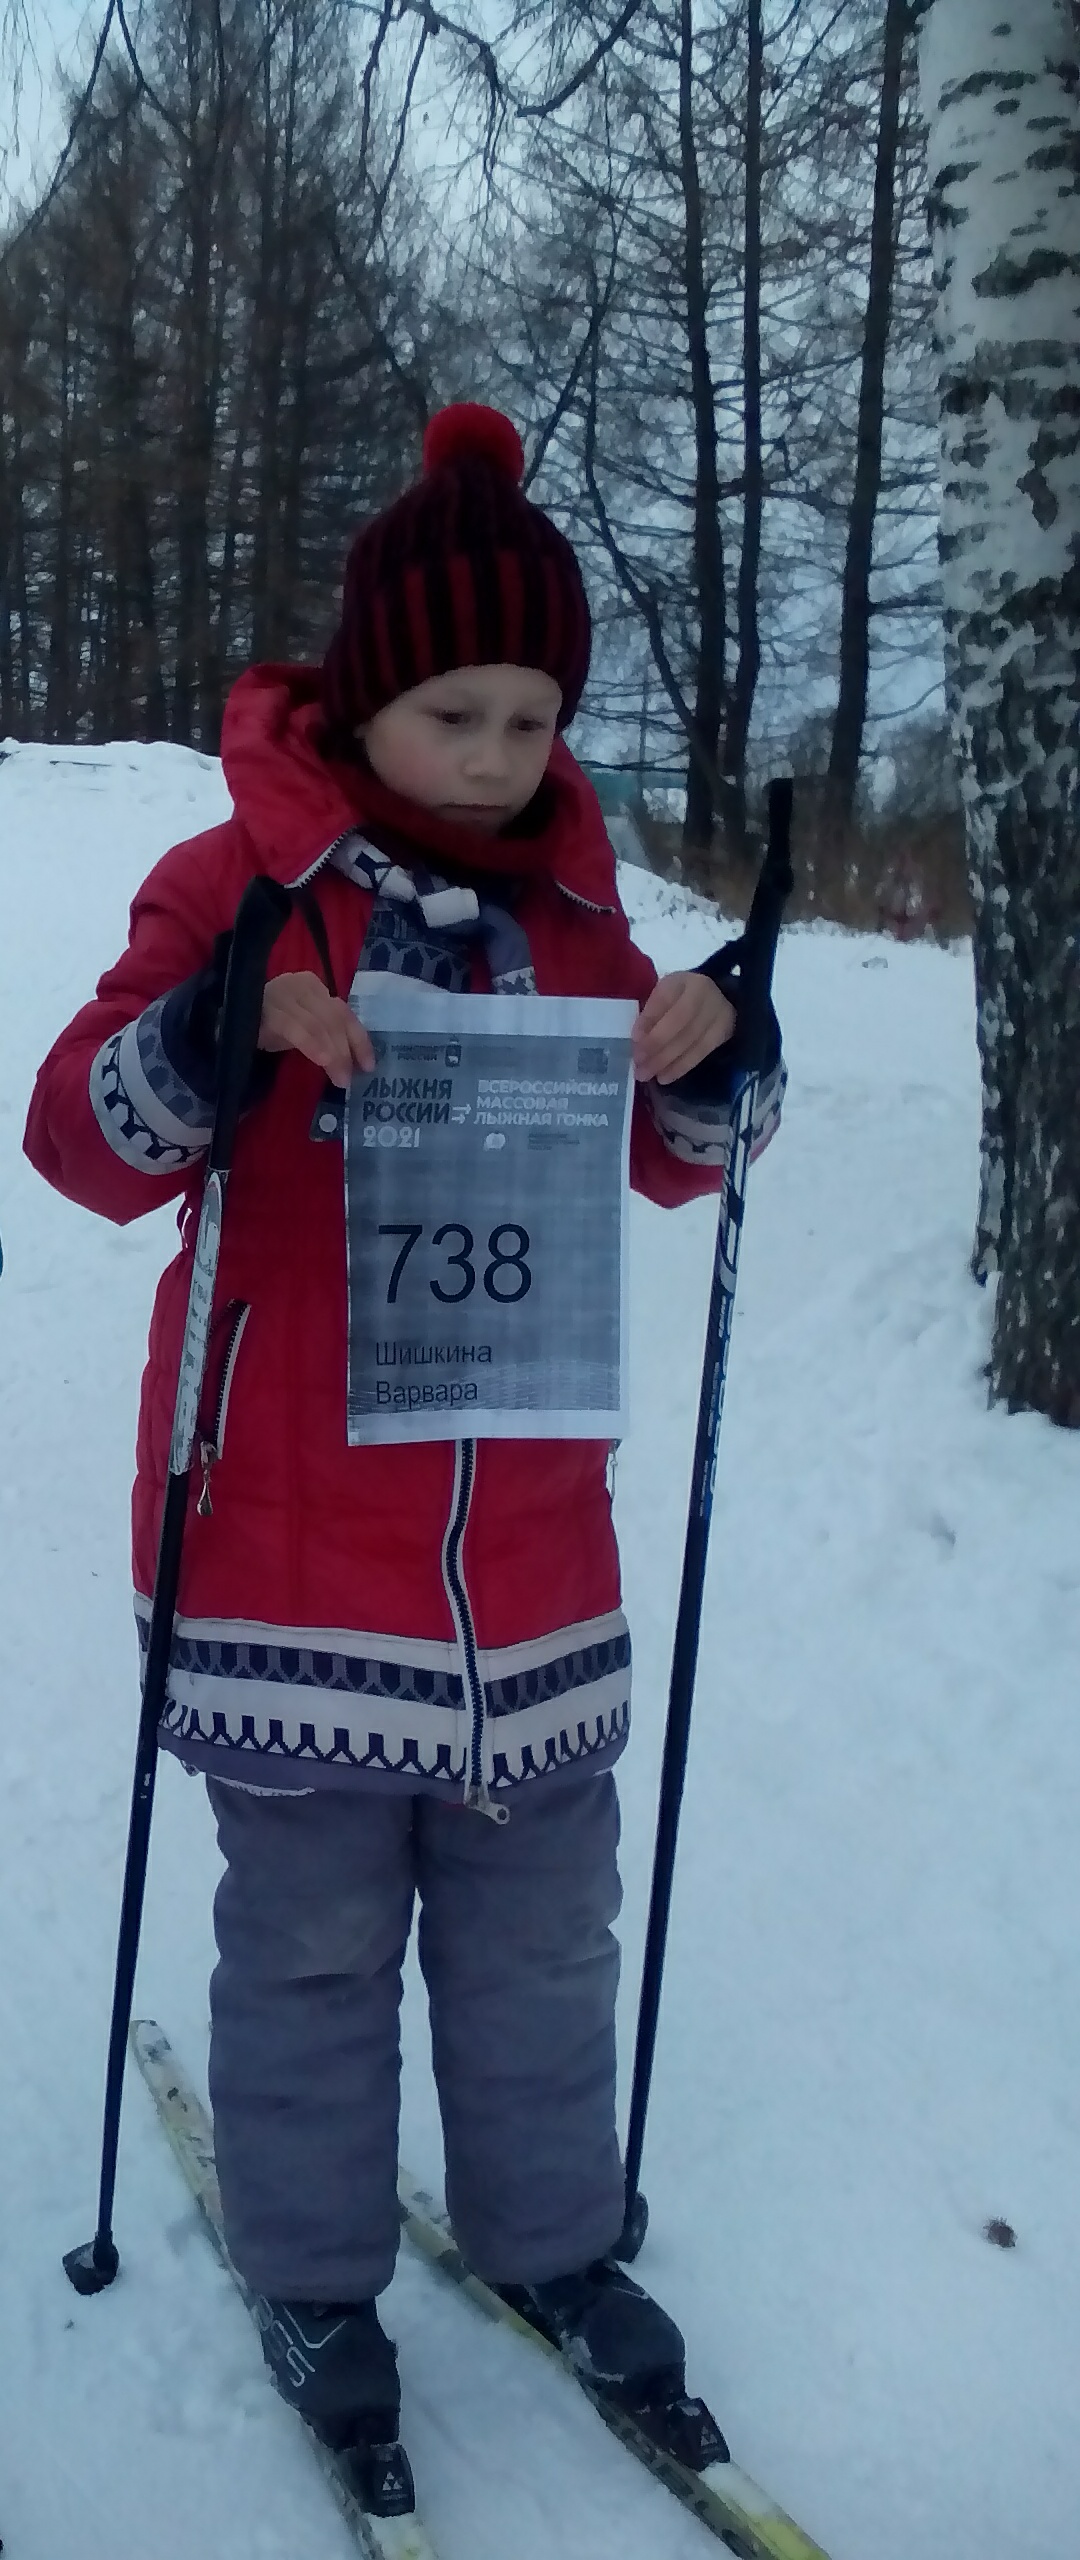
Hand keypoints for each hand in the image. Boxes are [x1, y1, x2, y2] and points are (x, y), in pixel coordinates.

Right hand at [258, 972, 375, 1084]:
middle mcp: (301, 985)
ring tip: (339, 1079)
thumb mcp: (303, 1026)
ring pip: (319, 1025)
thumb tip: (354, 1061)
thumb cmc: (268, 1026)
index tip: (369, 1065)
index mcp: (313, 986)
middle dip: (345, 1051)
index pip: (344, 1012)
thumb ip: (326, 1033)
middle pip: (333, 1019)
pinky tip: (323, 1061)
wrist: (223, 1021)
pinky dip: (312, 1045)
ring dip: (332, 1054)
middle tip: (348, 1080)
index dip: (359, 1040)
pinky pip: (296, 1029)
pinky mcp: (268, 1009)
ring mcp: (283, 994)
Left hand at [632, 972, 736, 1084]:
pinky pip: (702, 1052)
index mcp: (683, 980)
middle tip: (638, 1065)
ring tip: (647, 1074)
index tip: (634, 1039)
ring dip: (666, 1061)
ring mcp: (719, 1011)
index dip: (649, 1019)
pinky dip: (681, 1067)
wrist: (714, 1001)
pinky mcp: (726, 1031)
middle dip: (656, 1046)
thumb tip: (639, 1038)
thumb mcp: (663, 998)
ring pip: (692, 1040)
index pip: (665, 998)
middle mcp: (704, 992)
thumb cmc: (679, 1000)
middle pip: (680, 1021)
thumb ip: (651, 1014)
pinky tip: (665, 1077)